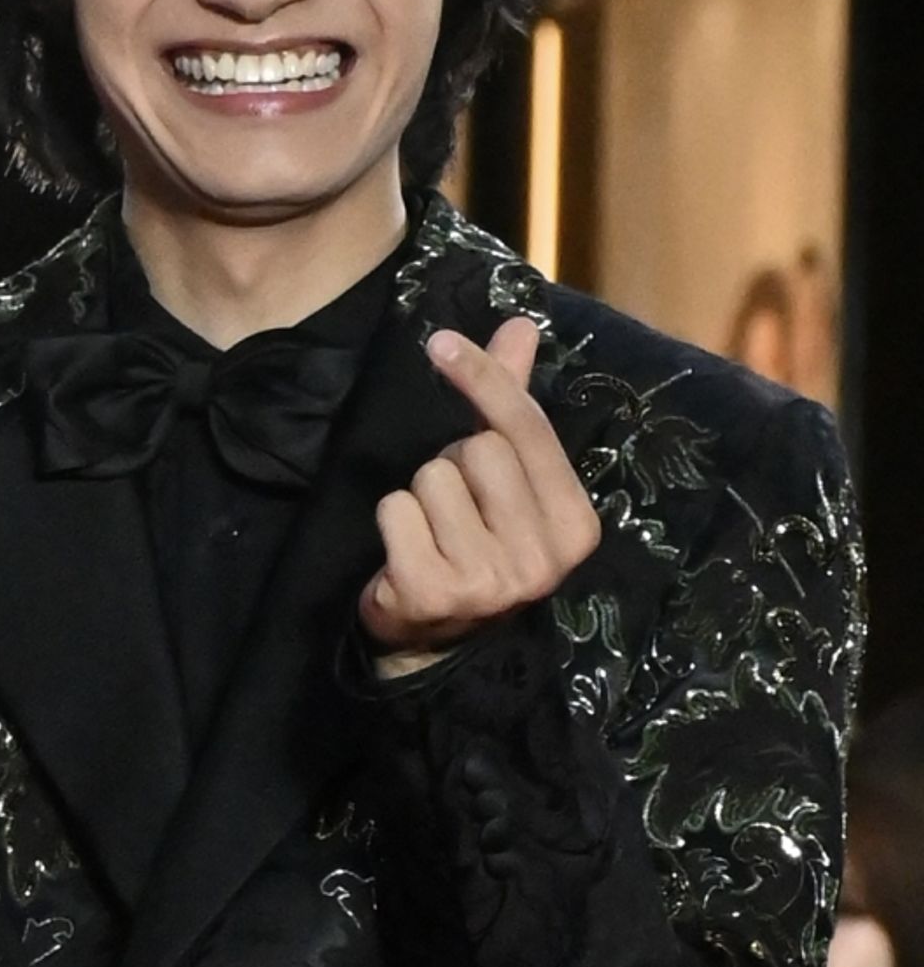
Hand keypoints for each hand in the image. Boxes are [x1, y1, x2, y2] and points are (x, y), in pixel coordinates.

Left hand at [359, 317, 599, 676]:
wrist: (433, 643)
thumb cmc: (474, 545)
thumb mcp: (507, 482)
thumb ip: (512, 402)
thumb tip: (521, 324)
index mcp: (575, 526)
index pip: (527, 429)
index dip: (483, 378)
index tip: (442, 343)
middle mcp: (543, 560)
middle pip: (476, 449)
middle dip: (452, 463)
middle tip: (455, 509)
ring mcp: (490, 582)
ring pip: (433, 477)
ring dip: (419, 496)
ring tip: (433, 534)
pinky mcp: (434, 592)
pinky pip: (396, 509)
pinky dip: (391, 521)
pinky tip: (404, 555)